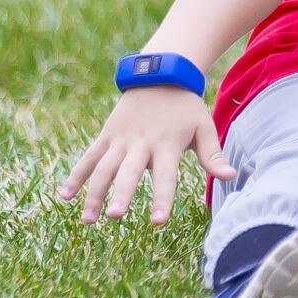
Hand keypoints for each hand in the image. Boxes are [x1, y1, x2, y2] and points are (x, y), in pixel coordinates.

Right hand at [56, 87, 238, 225]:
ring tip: (88, 220)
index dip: (161, 197)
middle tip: (116, 216)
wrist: (159, 76)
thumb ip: (213, 155)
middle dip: (122, 194)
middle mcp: (141, 143)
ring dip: (94, 193)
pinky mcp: (106, 136)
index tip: (157, 221)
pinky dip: (75, 175)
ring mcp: (120, 139)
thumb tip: (232, 176)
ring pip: (103, 168)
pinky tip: (64, 196)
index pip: (165, 176)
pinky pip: (88, 157)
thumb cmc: (185, 108)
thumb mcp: (204, 127)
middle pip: (129, 172)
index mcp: (167, 144)